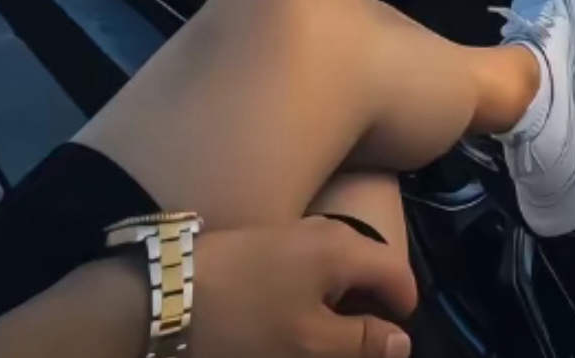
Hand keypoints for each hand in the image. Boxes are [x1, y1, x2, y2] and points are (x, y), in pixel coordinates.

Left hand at [191, 217, 417, 357]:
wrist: (170, 289)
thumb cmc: (246, 320)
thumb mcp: (308, 343)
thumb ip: (360, 341)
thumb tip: (402, 339)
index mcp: (343, 248)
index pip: (396, 270)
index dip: (404, 308)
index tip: (394, 344)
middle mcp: (325, 229)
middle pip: (370, 263)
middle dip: (373, 304)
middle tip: (360, 346)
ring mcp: (294, 230)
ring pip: (340, 262)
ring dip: (344, 298)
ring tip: (328, 335)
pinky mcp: (268, 239)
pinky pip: (313, 261)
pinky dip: (318, 289)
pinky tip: (298, 316)